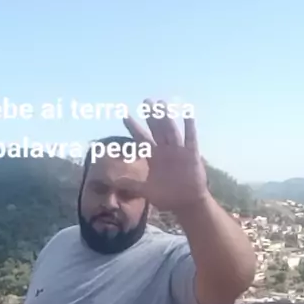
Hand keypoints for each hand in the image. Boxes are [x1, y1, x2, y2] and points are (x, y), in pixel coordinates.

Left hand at [123, 100, 208, 214]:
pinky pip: (190, 138)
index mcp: (154, 157)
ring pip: (171, 131)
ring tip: (162, 104)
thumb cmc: (166, 196)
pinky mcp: (191, 154)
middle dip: (151, 116)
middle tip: (146, 101)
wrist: (186, 202)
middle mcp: (165, 151)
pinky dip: (189, 126)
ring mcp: (178, 151)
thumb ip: (130, 183)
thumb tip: (112, 180)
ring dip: (167, 118)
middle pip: (157, 130)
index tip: (125, 115)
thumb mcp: (145, 190)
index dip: (133, 127)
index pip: (141, 139)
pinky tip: (187, 113)